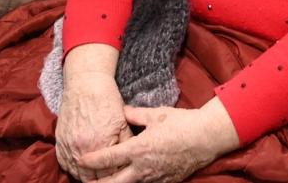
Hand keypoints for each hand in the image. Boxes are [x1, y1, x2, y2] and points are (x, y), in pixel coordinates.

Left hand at [75, 104, 236, 182]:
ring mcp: (155, 177)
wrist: (207, 137)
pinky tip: (132, 179)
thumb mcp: (156, 115)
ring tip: (107, 181)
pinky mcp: (166, 181)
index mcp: (138, 149)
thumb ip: (135, 115)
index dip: (92, 160)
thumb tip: (121, 112)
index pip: (109, 158)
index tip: (80, 160)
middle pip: (115, 182)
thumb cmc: (182, 123)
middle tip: (87, 181)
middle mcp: (143, 167)